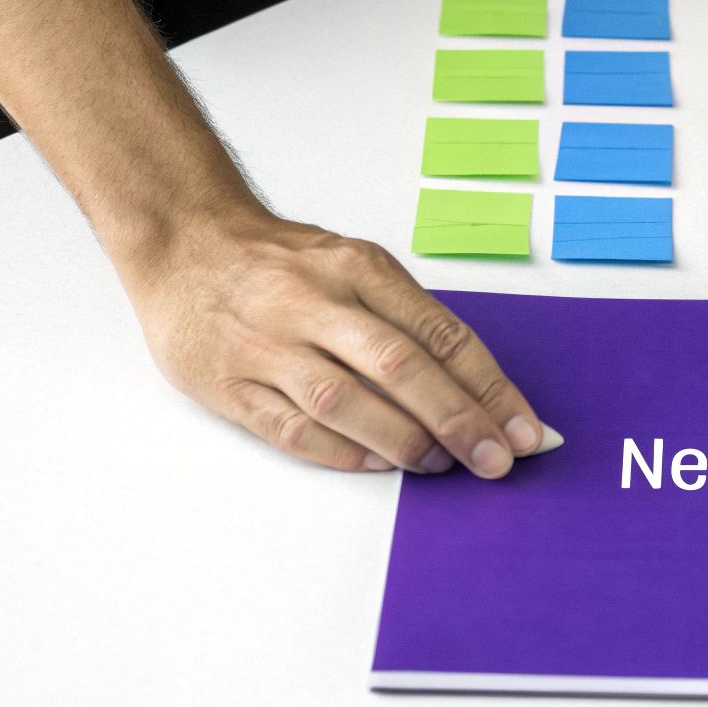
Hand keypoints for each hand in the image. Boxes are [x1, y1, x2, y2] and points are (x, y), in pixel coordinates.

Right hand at [117, 211, 552, 475]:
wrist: (183, 241)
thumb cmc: (281, 263)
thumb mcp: (352, 264)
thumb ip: (406, 318)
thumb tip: (480, 388)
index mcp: (356, 267)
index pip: (440, 332)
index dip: (490, 387)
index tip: (524, 429)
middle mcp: (313, 301)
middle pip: (400, 366)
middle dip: (459, 420)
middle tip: (496, 460)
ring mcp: (266, 343)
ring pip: (344, 401)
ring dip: (402, 441)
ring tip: (439, 464)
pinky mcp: (226, 381)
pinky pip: (290, 426)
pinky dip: (340, 451)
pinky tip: (377, 465)